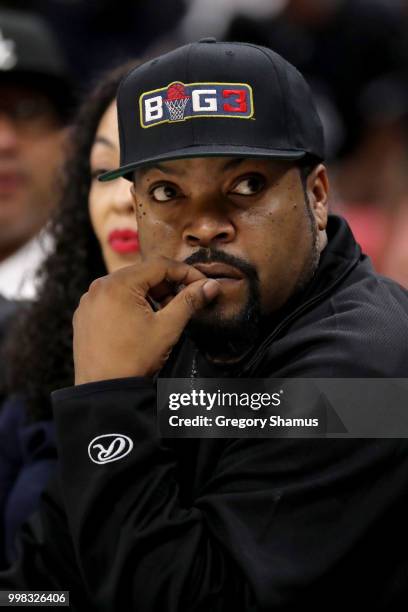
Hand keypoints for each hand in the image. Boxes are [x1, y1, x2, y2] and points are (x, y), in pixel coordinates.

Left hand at [73, 257, 220, 384]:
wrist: (103, 391)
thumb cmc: (135, 359)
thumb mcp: (167, 328)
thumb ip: (189, 301)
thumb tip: (211, 285)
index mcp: (118, 284)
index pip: (159, 265)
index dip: (186, 272)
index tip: (202, 284)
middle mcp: (98, 286)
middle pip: (142, 273)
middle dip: (167, 284)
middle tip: (184, 300)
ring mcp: (88, 301)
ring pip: (126, 285)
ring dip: (149, 294)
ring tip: (164, 313)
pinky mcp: (84, 315)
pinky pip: (111, 299)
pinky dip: (129, 303)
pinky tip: (141, 321)